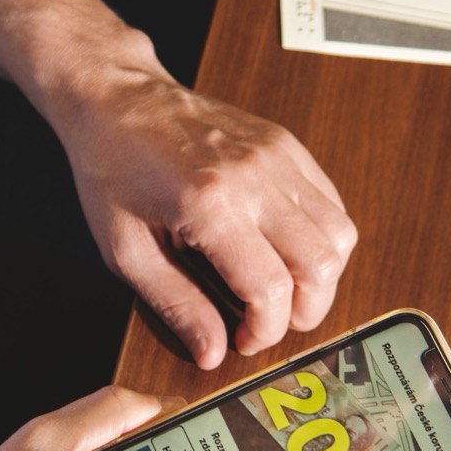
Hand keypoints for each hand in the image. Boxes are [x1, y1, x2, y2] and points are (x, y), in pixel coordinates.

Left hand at [59, 62, 356, 367]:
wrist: (117, 98)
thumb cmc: (112, 169)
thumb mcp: (127, 251)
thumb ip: (176, 305)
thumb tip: (212, 352)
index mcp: (209, 205)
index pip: (272, 290)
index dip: (266, 330)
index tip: (244, 340)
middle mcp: (254, 177)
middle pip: (321, 265)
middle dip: (304, 311)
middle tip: (269, 321)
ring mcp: (277, 156)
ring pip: (339, 234)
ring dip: (320, 276)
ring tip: (283, 289)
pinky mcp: (286, 145)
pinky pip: (331, 202)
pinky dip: (322, 238)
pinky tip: (288, 251)